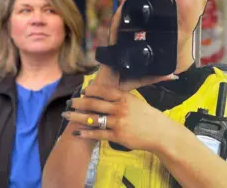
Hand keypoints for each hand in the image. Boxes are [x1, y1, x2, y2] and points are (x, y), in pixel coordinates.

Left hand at [62, 84, 181, 151]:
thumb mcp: (135, 101)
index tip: (82, 91)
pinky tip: (78, 132)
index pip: (103, 91)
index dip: (90, 90)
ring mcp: (118, 123)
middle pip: (94, 104)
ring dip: (77, 117)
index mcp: (124, 98)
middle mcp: (120, 109)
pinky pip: (98, 134)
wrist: (160, 133)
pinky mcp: (118, 136)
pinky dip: (86, 133)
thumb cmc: (147, 116)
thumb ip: (121, 98)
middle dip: (79, 103)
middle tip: (69, 102)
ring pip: (93, 119)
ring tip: (67, 115)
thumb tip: (105, 92)